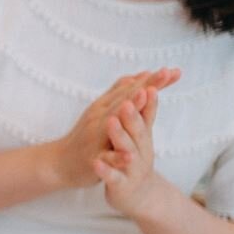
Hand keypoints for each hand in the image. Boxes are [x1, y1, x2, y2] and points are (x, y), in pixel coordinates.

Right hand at [49, 69, 179, 190]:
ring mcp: (95, 137)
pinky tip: (128, 157)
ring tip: (144, 98)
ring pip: (113, 122)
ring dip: (128, 110)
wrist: (60, 162)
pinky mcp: (92, 158)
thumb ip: (120, 93)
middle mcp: (100, 117)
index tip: (173, 71)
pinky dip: (116, 157)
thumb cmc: (86, 136)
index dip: (152, 80)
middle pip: (124, 98)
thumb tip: (140, 75)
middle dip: (144, 86)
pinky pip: (105, 158)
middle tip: (164, 74)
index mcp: (105, 107)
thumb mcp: (102, 111)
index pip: (131, 89)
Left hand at [95, 84, 169, 220]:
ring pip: (126, 151)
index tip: (152, 77)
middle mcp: (141, 150)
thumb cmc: (136, 161)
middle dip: (134, 113)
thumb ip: (143, 112)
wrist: (138, 196)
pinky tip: (97, 164)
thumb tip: (149, 84)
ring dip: (120, 136)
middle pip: (138, 129)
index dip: (150, 95)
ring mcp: (132, 168)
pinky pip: (113, 177)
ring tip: (112, 122)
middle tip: (129, 98)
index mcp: (143, 136)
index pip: (147, 112)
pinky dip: (106, 170)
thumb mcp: (140, 135)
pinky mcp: (120, 185)